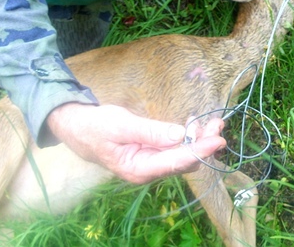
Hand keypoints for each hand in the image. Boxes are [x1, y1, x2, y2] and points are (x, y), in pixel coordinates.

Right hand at [47, 103, 225, 183]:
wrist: (74, 126)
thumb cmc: (94, 126)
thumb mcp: (121, 125)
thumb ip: (150, 131)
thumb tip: (179, 134)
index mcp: (138, 169)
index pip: (176, 162)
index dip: (200, 151)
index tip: (217, 140)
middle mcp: (147, 170)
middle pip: (184, 161)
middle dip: (203, 144)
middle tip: (219, 124)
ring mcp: (149, 162)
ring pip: (181, 155)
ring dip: (198, 139)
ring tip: (212, 122)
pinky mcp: (149, 152)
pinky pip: (173, 148)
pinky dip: (186, 136)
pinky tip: (193, 123)